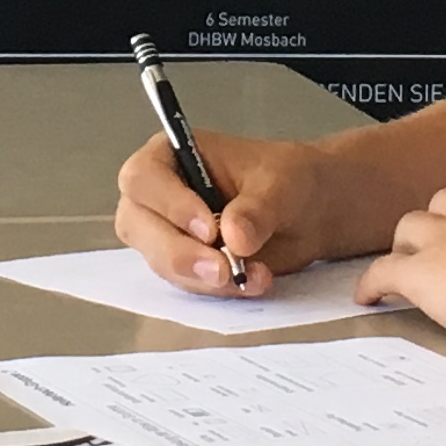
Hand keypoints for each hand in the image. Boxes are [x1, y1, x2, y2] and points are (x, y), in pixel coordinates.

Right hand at [115, 128, 341, 294]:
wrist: (308, 212)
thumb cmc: (286, 180)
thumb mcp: (281, 185)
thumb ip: (257, 209)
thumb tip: (233, 237)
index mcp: (170, 155)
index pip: (143, 178)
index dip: (169, 205)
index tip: (209, 230)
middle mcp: (157, 195)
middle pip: (137, 226)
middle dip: (179, 254)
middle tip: (223, 270)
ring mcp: (164, 233)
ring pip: (160, 262)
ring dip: (205, 278)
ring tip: (256, 276)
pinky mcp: (181, 265)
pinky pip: (185, 283)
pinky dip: (218, 290)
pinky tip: (252, 283)